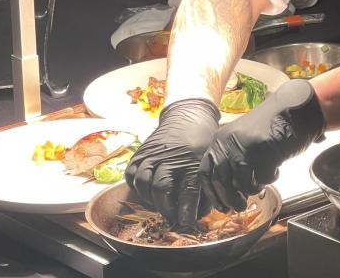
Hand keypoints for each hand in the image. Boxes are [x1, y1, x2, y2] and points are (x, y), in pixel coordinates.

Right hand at [125, 98, 219, 226]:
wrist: (188, 115)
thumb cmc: (202, 142)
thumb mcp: (208, 162)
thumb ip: (204, 187)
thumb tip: (198, 215)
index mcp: (192, 159)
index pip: (188, 190)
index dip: (186, 210)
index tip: (186, 222)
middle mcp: (170, 157)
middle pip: (161, 189)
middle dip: (166, 208)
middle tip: (173, 216)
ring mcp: (152, 153)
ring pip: (143, 183)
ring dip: (150, 200)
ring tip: (160, 205)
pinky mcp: (140, 153)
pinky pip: (131, 175)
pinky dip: (137, 187)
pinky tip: (148, 192)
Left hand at [199, 80, 324, 211]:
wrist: (293, 109)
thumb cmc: (269, 127)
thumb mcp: (242, 141)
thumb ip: (231, 160)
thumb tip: (225, 194)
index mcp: (220, 139)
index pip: (206, 172)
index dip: (212, 193)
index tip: (221, 206)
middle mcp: (228, 141)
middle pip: (221, 181)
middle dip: (230, 199)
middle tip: (240, 206)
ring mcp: (244, 144)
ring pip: (241, 183)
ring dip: (251, 190)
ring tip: (260, 186)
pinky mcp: (262, 149)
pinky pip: (262, 178)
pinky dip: (269, 179)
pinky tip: (274, 171)